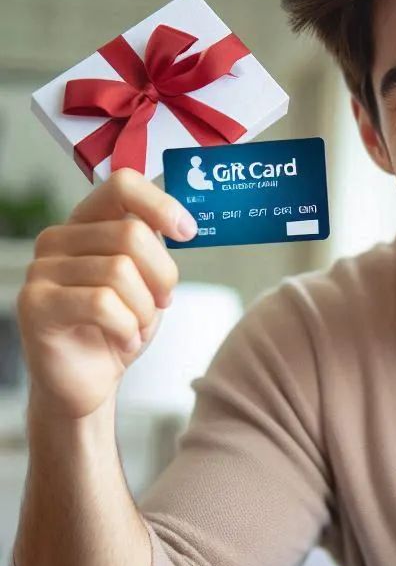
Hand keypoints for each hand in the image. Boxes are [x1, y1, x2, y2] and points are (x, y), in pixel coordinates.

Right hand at [16, 167, 197, 419]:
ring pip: (120, 273)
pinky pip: (101, 304)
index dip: (161, 204)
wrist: (88, 380)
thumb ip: (152, 246)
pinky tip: (123, 342)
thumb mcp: (146, 280)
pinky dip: (127, 328)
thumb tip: (180, 221)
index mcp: (86, 224)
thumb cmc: (118, 327)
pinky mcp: (36, 304)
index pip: (122, 185)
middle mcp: (57, 239)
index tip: (188, 232)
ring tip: (136, 327)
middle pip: (132, 234)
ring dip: (144, 310)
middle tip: (163, 302)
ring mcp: (41, 271)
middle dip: (162, 276)